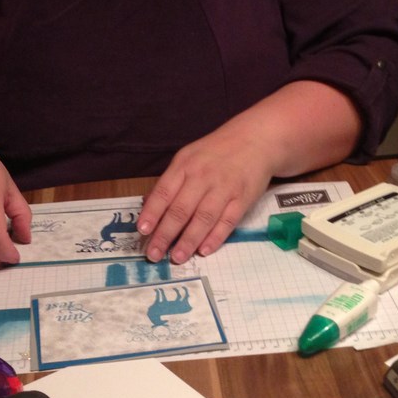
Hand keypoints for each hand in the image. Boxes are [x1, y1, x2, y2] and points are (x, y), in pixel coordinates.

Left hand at [137, 126, 274, 263]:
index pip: (164, 192)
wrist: (255, 140)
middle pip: (181, 209)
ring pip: (203, 218)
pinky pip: (227, 221)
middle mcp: (203, 177)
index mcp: (185, 165)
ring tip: (177, 257)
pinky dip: (215, 237)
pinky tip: (204, 251)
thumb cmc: (215, 153)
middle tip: (153, 254)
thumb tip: (147, 205)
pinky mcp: (243, 198)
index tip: (142, 231)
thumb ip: (170, 182)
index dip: (152, 213)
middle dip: (165, 234)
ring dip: (188, 241)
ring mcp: (224, 188)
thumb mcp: (188, 158)